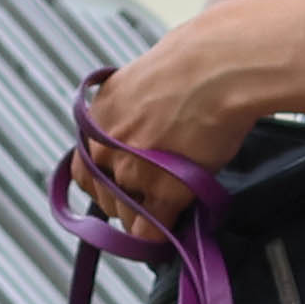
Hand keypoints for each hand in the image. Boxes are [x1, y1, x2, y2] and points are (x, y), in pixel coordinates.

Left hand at [72, 15, 294, 218]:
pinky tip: (172, 232)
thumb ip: (130, 115)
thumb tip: (142, 130)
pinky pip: (150, 231)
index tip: (123, 188)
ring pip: (127, 217)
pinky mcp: (162, 191)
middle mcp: (104, 148)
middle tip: (156, 197)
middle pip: (105, 198)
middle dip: (129, 201)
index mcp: (97, 119)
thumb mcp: (141, 83)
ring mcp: (131, 172)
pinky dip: (160, 238)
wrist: (219, 68)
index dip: (107, 183)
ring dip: (147, 217)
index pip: (85, 171)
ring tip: (172, 208)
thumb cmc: (195, 65)